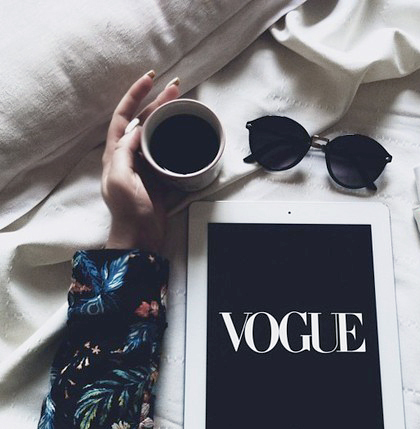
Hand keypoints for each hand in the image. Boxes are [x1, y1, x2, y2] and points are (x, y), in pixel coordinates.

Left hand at [102, 71, 179, 252]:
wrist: (140, 235)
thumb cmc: (128, 211)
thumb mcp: (121, 180)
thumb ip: (125, 153)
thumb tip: (138, 129)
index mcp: (115, 153)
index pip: (123, 116)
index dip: (134, 96)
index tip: (150, 80)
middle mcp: (129, 154)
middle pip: (142, 120)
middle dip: (156, 100)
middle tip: (175, 87)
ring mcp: (144, 162)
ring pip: (155, 131)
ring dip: (167, 115)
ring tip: (180, 101)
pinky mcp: (158, 172)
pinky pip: (165, 147)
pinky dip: (174, 135)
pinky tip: (181, 129)